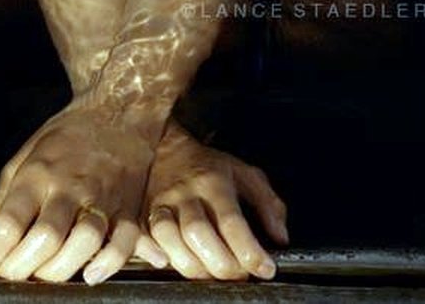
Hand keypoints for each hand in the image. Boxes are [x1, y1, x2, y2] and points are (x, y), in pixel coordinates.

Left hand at [0, 96, 157, 284]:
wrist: (118, 110)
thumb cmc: (66, 138)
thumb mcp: (24, 158)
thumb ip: (2, 204)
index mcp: (38, 174)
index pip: (8, 223)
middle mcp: (69, 187)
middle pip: (45, 237)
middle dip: (20, 269)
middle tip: (9, 275)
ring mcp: (102, 198)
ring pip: (84, 241)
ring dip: (59, 269)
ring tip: (44, 274)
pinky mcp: (127, 208)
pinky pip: (124, 243)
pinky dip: (108, 263)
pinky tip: (90, 273)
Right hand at [134, 120, 288, 279]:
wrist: (166, 150)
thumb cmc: (209, 167)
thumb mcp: (246, 174)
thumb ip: (268, 203)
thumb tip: (280, 237)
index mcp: (214, 182)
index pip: (232, 221)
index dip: (250, 250)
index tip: (266, 268)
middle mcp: (186, 194)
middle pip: (199, 234)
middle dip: (223, 264)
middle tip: (240, 275)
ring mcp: (162, 205)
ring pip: (171, 241)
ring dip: (195, 267)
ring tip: (214, 274)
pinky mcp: (144, 217)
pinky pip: (148, 243)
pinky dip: (163, 260)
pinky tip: (181, 264)